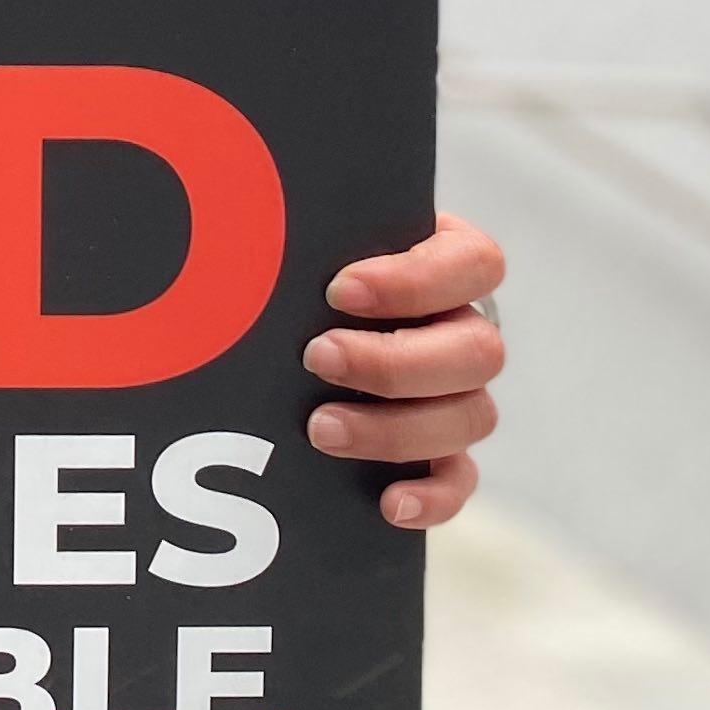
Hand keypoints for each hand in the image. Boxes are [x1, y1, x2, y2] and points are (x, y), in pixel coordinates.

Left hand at [301, 211, 505, 532]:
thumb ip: (295, 232)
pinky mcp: (441, 455)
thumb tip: (232, 206)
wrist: (275, 331)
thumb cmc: (292, 271)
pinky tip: (389, 503)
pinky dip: (432, 497)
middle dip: (393, 361)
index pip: (473, 264)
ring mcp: (458, 396)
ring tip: (319, 428)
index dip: (415, 281)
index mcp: (445, 263)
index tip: (337, 290)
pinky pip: (459, 482)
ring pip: (470, 417)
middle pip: (478, 352)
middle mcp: (462, 331)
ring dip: (396, 428)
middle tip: (316, 358)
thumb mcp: (300, 241)